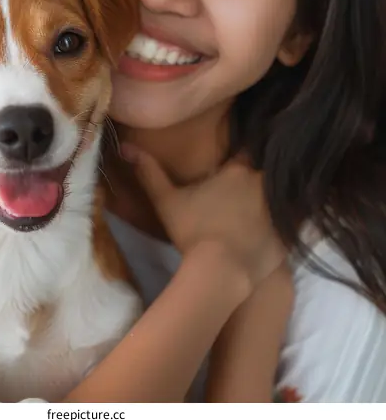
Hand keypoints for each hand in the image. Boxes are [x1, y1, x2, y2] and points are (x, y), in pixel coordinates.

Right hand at [125, 146, 284, 288]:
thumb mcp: (166, 200)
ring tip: (266, 206)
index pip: (248, 150)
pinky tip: (277, 230)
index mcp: (238, 171)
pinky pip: (294, 224)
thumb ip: (148, 171)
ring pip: (285, 195)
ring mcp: (280, 210)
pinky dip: (288, 225)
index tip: (238, 158)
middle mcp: (264, 184)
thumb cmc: (193, 231)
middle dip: (263, 173)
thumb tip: (125, 147)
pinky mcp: (289, 236)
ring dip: (278, 197)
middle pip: (269, 170)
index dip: (244, 152)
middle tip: (250, 185)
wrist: (222, 272)